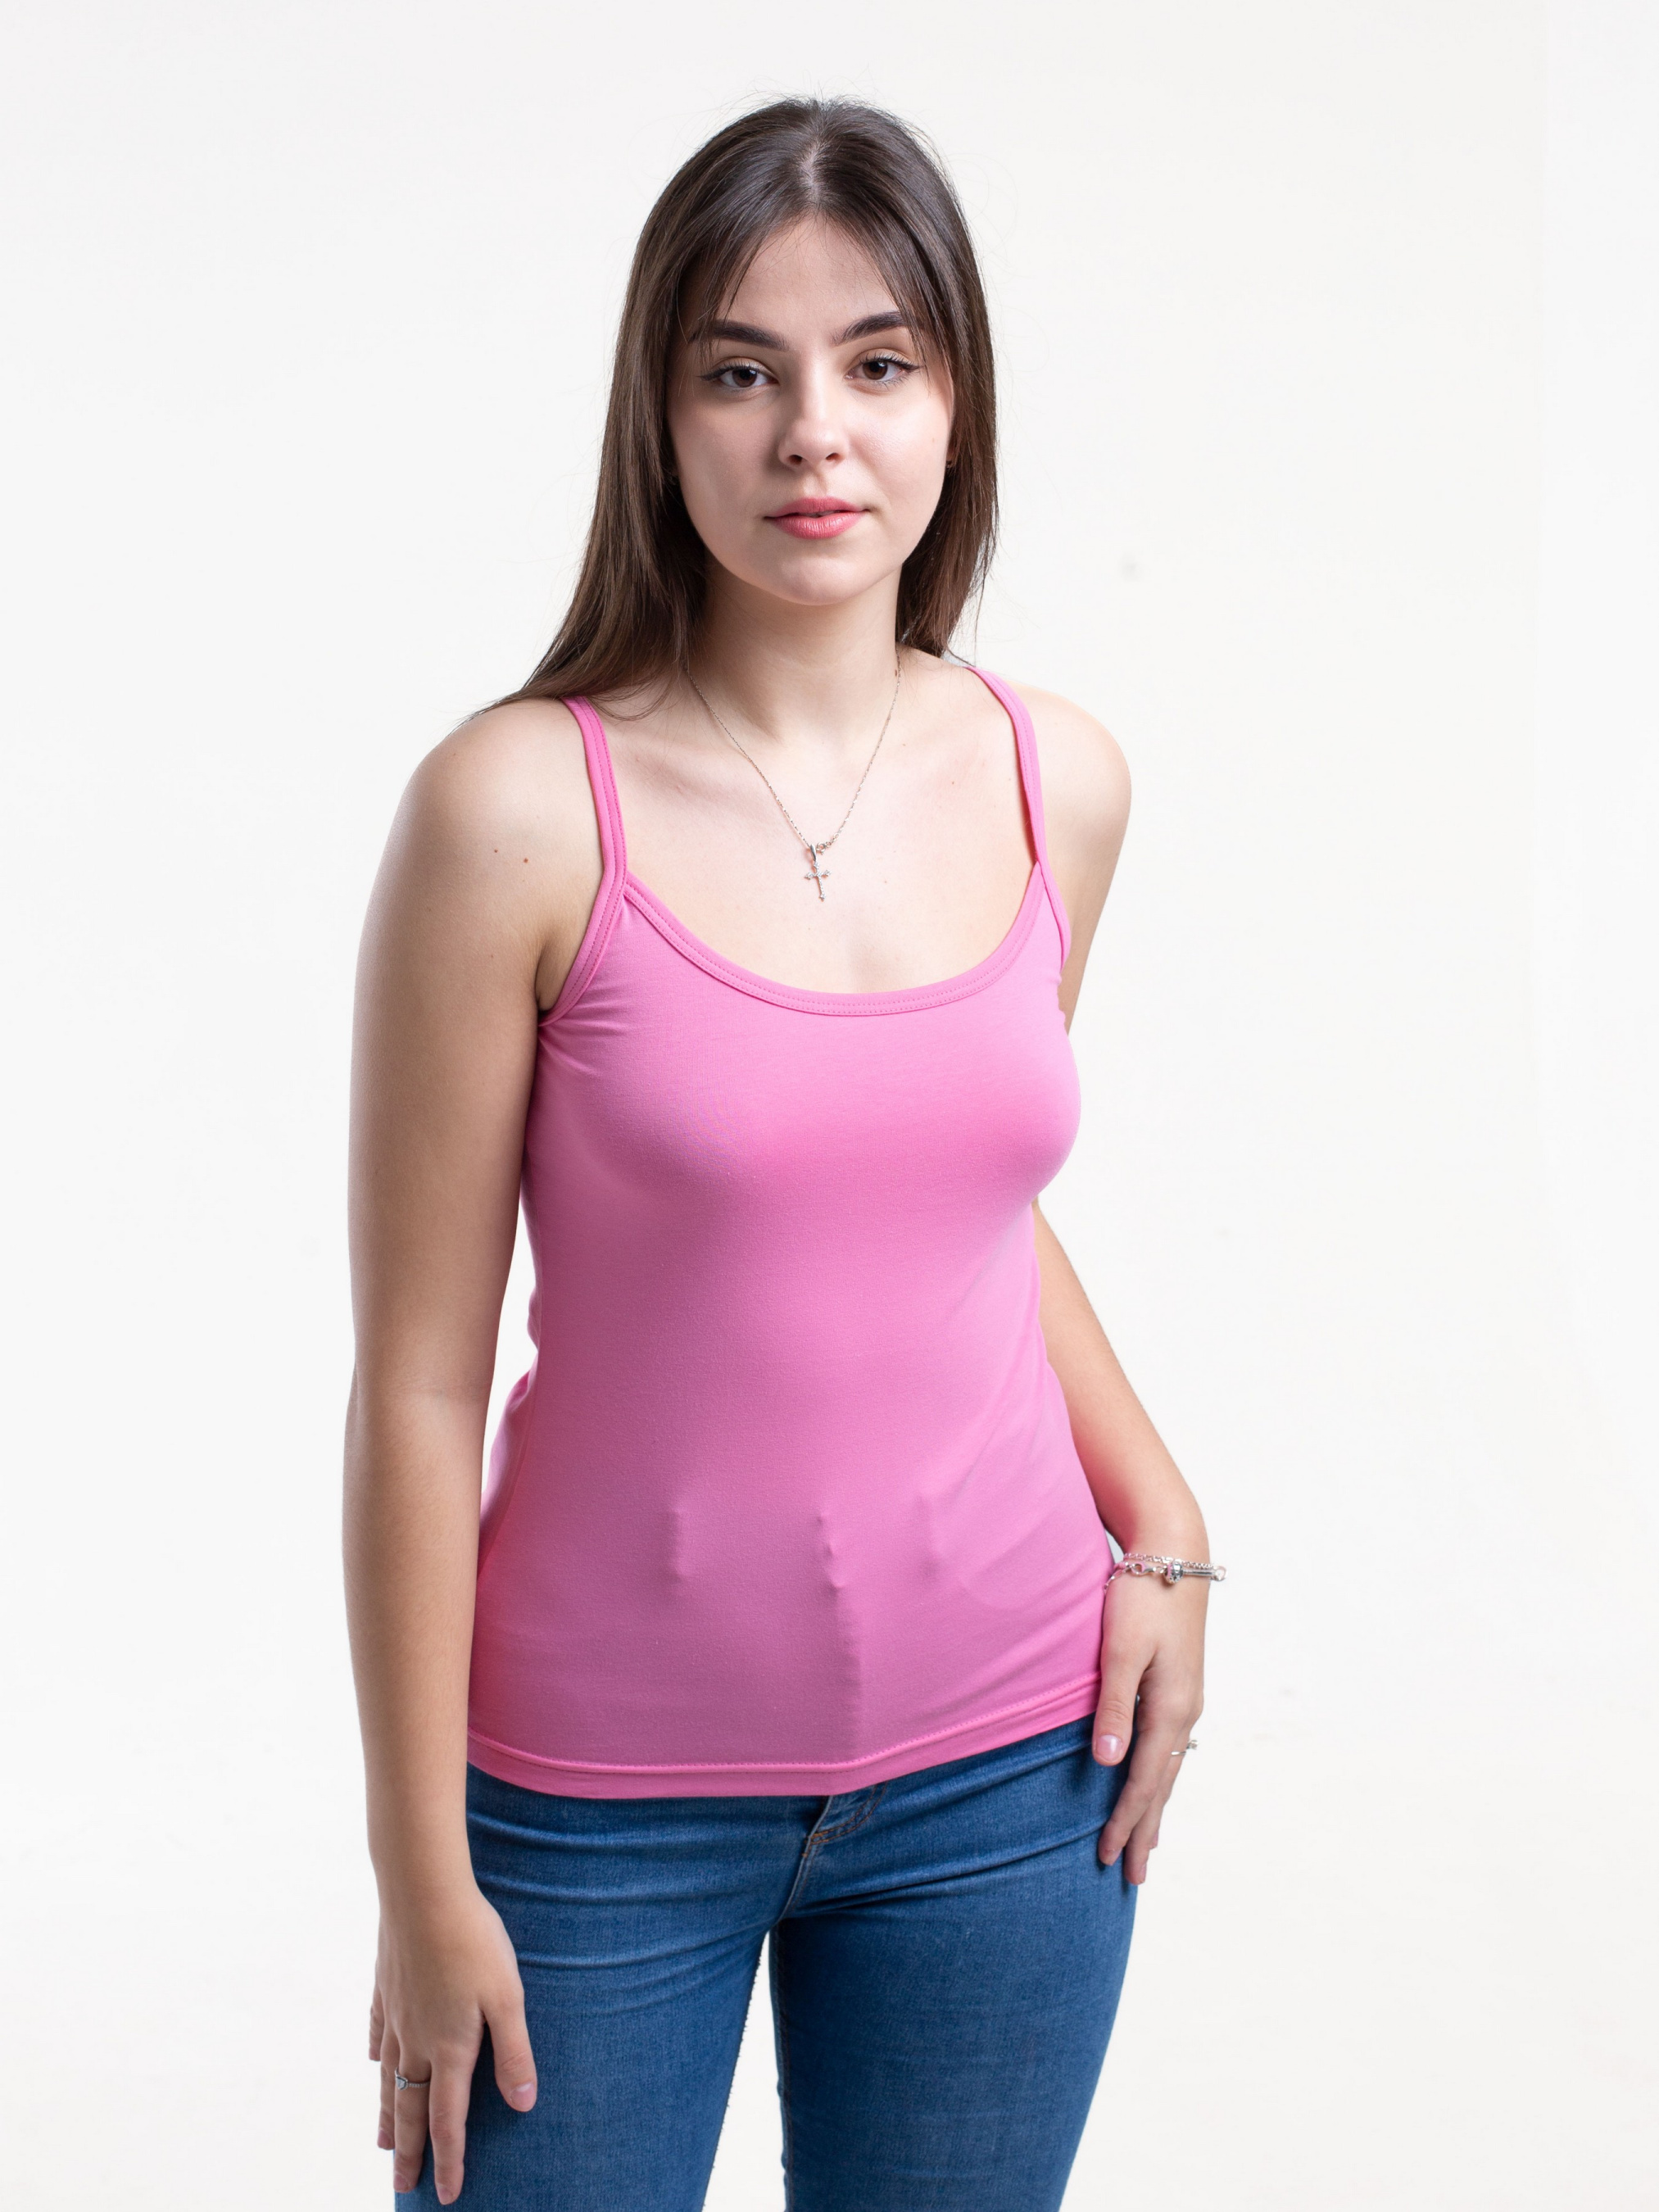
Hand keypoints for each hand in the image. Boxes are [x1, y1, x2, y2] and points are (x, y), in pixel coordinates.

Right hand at [368, 1881, 537, 2203]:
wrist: (422, 1891)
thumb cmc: (474, 1940)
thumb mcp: (508, 1996)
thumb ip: (514, 2052)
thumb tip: (523, 2105)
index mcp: (450, 2047)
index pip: (447, 2120)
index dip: (449, 2159)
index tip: (448, 2195)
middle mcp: (416, 2039)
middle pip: (410, 2108)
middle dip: (409, 2152)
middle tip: (403, 2187)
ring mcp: (396, 2013)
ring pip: (389, 2078)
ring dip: (388, 2114)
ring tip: (382, 2144)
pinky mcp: (385, 1986)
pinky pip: (378, 2034)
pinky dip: (376, 2056)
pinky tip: (373, 2064)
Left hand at [1091, 1570, 1206, 1882]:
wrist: (1174, 1555)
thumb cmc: (1141, 1598)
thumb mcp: (1122, 1650)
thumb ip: (1113, 1706)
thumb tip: (1106, 1763)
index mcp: (1171, 1709)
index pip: (1142, 1781)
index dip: (1125, 1822)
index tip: (1108, 1859)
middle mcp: (1185, 1712)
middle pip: (1162, 1785)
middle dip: (1146, 1831)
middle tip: (1132, 1877)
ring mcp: (1186, 1700)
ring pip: (1168, 1770)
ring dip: (1155, 1809)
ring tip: (1147, 1847)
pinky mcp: (1180, 1688)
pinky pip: (1170, 1749)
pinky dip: (1160, 1778)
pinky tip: (1154, 1786)